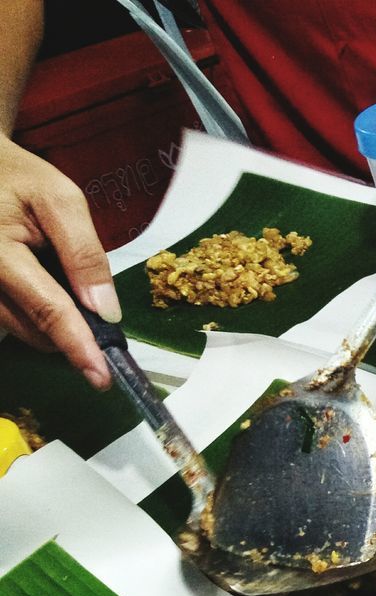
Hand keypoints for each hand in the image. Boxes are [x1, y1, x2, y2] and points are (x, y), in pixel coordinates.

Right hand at [0, 137, 115, 388]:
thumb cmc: (16, 177)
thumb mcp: (60, 200)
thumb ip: (84, 254)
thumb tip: (105, 311)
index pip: (46, 310)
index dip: (77, 346)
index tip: (102, 378)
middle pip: (32, 328)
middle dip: (71, 332)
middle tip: (96, 312)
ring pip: (18, 329)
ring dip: (51, 324)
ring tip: (61, 283)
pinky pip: (5, 318)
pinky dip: (32, 315)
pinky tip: (43, 288)